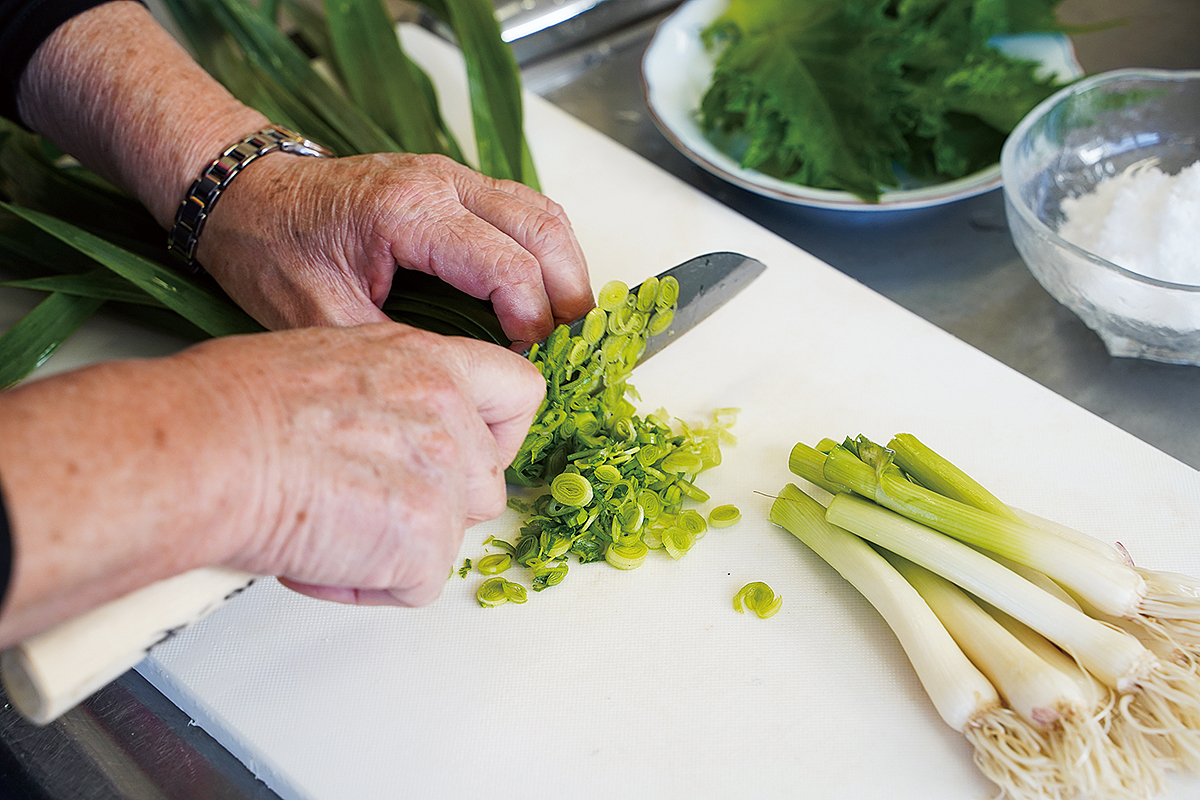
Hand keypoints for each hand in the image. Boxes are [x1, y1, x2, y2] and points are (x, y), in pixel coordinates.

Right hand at [0, 322, 543, 644]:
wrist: (202, 447)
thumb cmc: (234, 404)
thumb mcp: (334, 361)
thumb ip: (392, 394)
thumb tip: (391, 427)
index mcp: (430, 362)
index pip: (519, 392)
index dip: (501, 434)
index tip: (472, 454)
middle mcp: (449, 414)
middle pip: (487, 483)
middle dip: (437, 504)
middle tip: (368, 502)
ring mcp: (444, 477)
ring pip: (453, 536)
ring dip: (400, 545)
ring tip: (329, 525)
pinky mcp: (425, 538)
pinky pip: (416, 584)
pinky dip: (368, 584)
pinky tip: (318, 554)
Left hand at [196, 152, 594, 347]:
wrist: (244, 195)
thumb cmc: (271, 249)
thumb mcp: (319, 318)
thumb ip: (395, 350)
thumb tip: (459, 384)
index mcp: (407, 213)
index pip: (507, 267)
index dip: (532, 321)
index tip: (527, 364)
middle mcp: (439, 181)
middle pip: (542, 228)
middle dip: (569, 292)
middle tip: (569, 349)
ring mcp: (450, 175)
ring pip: (542, 211)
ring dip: (566, 267)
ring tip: (565, 325)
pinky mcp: (453, 184)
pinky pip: (523, 208)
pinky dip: (545, 251)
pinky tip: (542, 292)